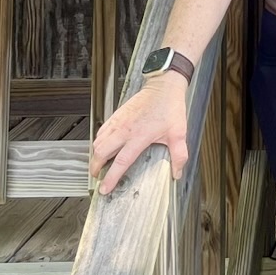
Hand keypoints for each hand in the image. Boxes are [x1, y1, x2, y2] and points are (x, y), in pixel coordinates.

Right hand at [89, 74, 191, 194]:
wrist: (164, 86)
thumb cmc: (170, 107)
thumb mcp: (179, 133)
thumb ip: (179, 155)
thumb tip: (177, 173)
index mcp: (139, 137)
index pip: (121, 162)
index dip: (110, 177)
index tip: (104, 188)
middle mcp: (125, 130)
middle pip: (101, 152)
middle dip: (95, 167)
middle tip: (97, 177)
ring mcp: (118, 121)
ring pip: (98, 141)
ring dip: (96, 154)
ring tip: (99, 164)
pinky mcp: (116, 114)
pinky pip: (101, 130)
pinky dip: (98, 141)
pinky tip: (103, 145)